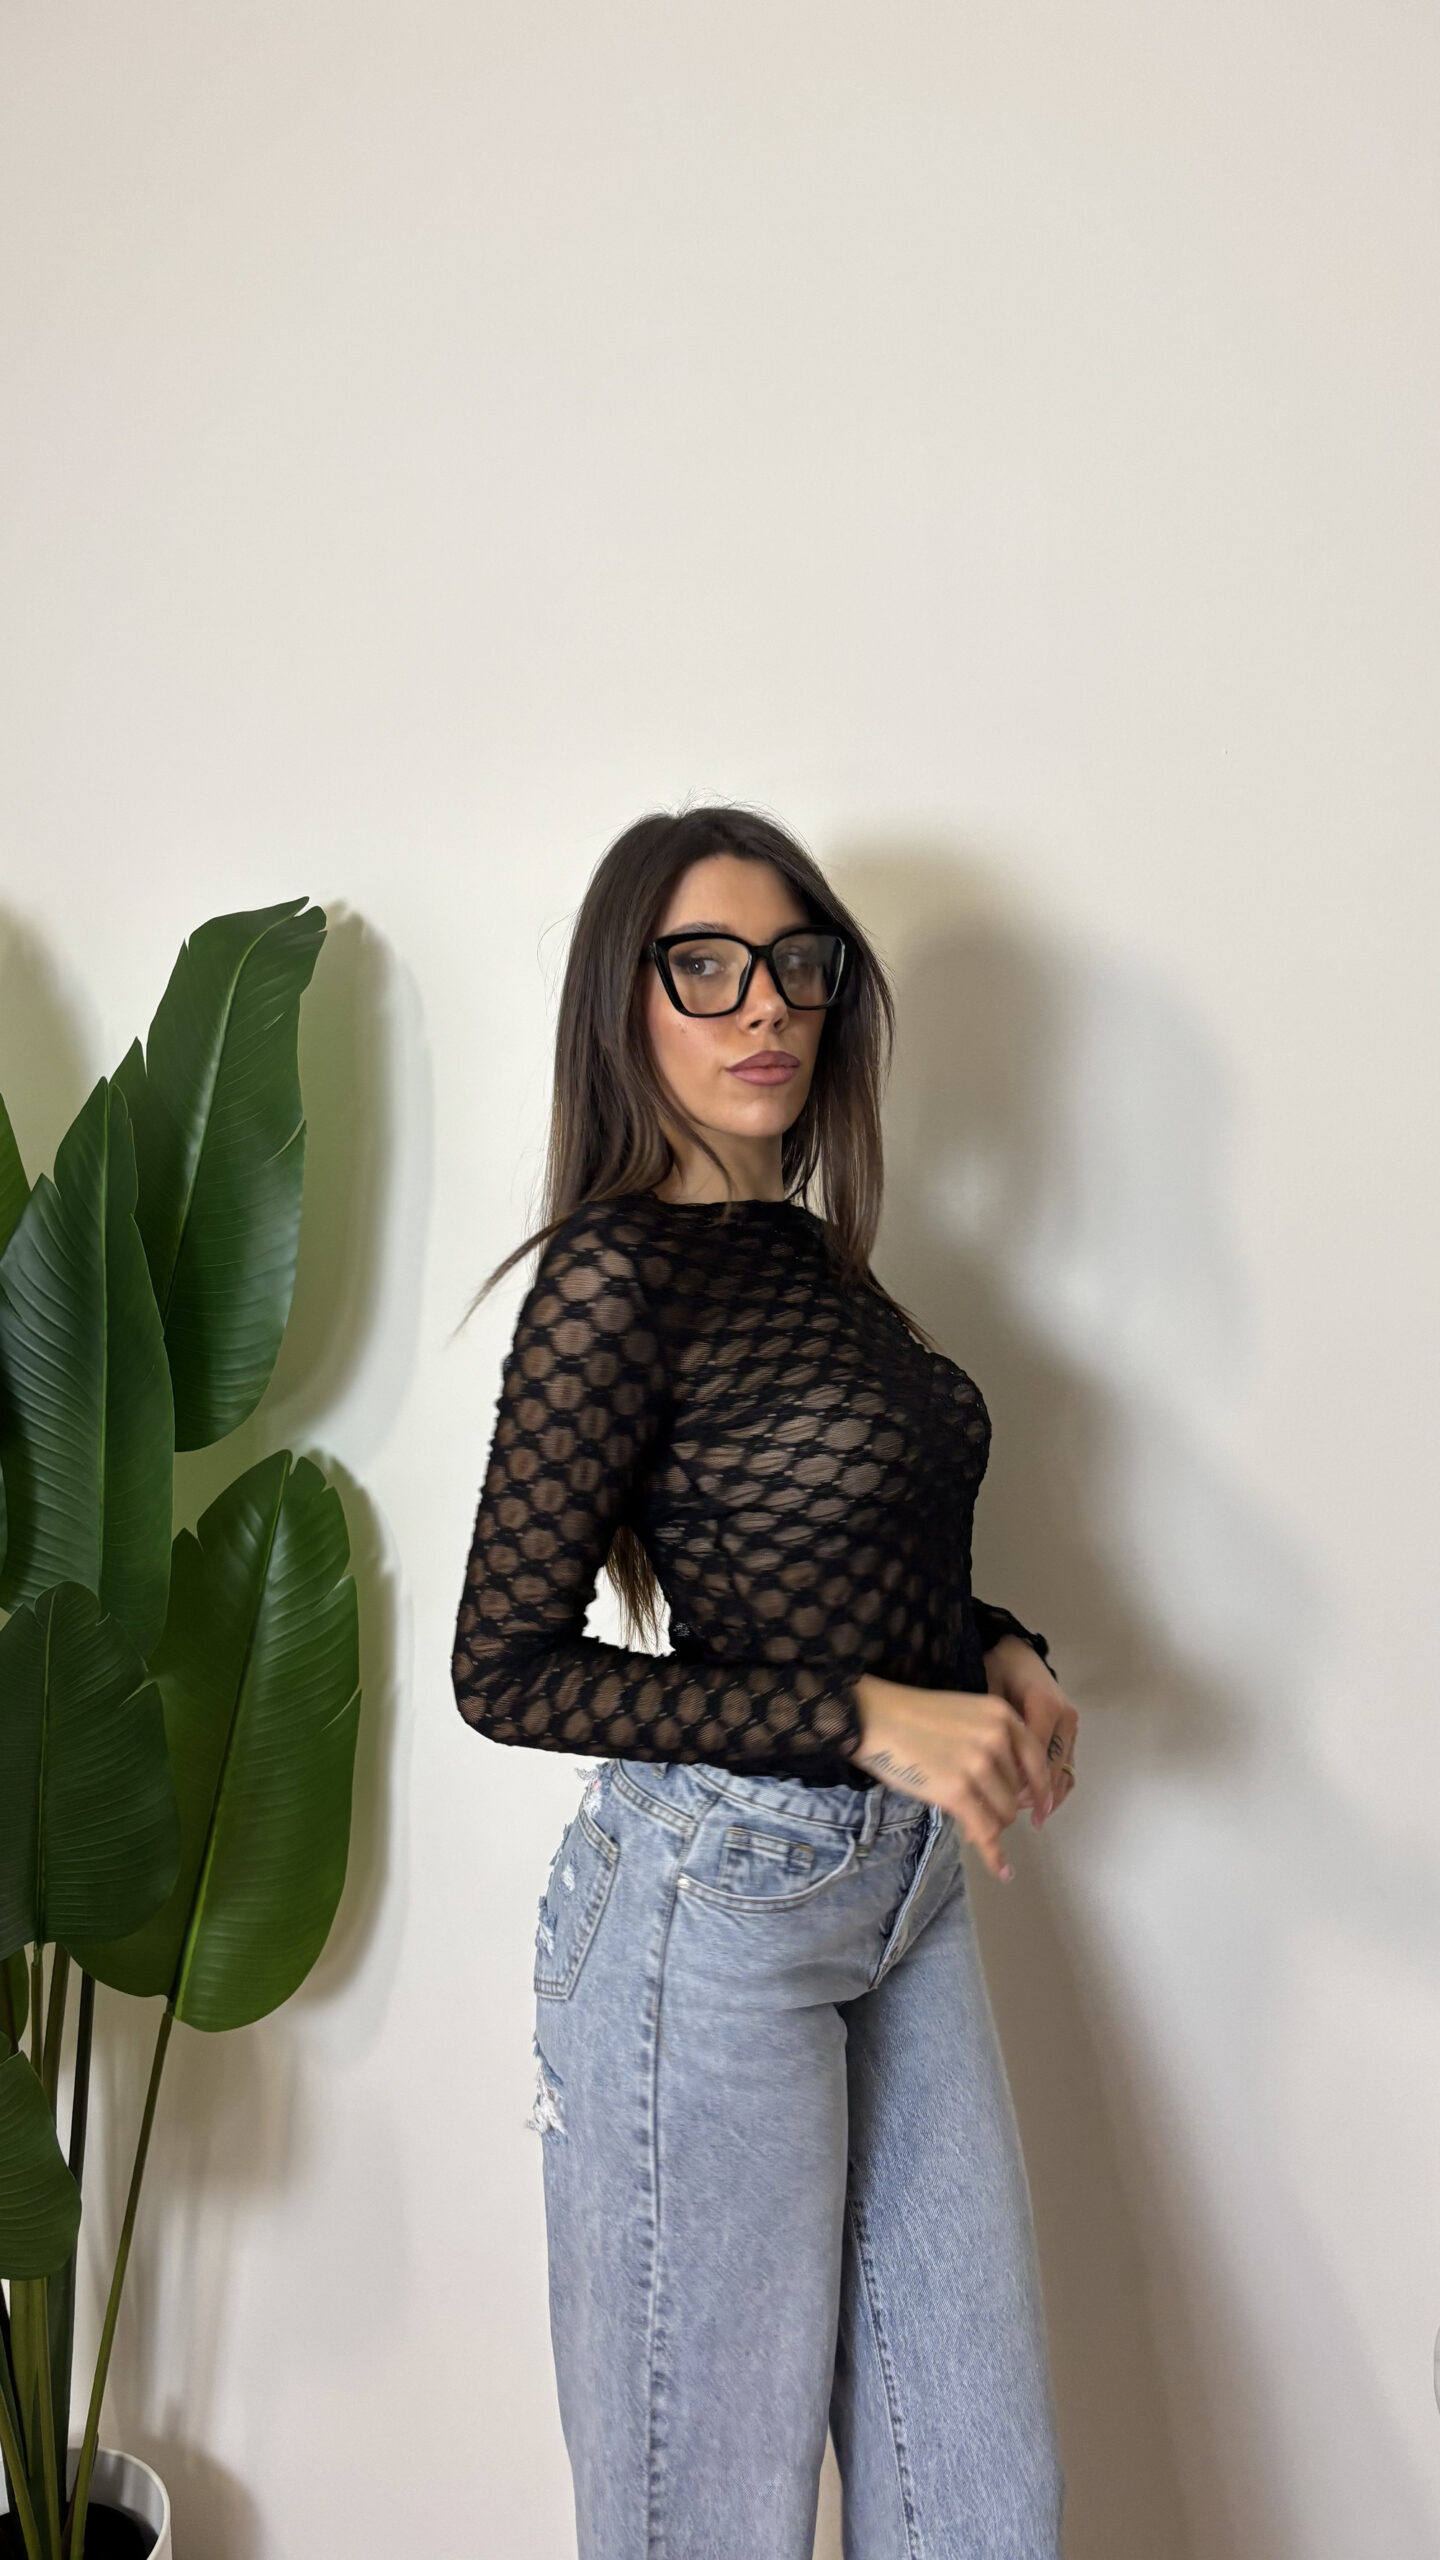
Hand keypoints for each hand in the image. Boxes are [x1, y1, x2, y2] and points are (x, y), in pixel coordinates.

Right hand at [849, 1672, 1055, 1881]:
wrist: (873, 1719)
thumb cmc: (911, 1717)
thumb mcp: (965, 1714)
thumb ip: (992, 1740)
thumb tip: (1010, 1788)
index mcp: (1002, 1715)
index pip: (1036, 1760)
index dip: (1042, 1789)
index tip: (1044, 1809)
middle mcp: (997, 1737)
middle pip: (1019, 1792)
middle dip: (1001, 1806)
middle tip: (977, 1810)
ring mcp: (978, 1765)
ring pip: (1005, 1814)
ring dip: (990, 1824)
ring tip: (968, 1821)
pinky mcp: (957, 1791)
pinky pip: (986, 1831)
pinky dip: (994, 1854)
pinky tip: (1002, 1870)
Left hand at [982, 1635, 1077, 1828]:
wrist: (1015, 1649)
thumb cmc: (998, 1666)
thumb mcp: (988, 1690)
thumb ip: (989, 1727)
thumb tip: (985, 1770)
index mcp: (1046, 1706)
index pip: (1035, 1756)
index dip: (1017, 1783)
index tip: (996, 1803)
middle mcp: (1065, 1719)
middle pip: (1051, 1770)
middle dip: (1030, 1798)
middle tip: (1003, 1818)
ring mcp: (1071, 1728)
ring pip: (1064, 1774)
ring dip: (1046, 1799)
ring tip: (1021, 1817)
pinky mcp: (1070, 1735)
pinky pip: (1066, 1769)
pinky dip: (1053, 1790)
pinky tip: (1036, 1806)